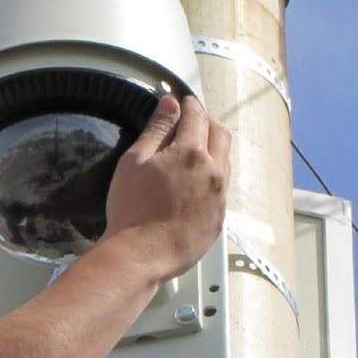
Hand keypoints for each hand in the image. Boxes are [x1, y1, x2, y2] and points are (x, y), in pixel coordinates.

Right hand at [103, 95, 231, 281]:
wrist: (140, 255)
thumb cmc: (132, 211)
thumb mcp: (134, 161)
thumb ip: (155, 129)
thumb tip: (169, 104)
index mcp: (191, 152)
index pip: (196, 115)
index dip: (188, 105)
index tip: (183, 102)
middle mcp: (212, 171)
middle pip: (219, 134)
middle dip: (207, 121)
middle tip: (192, 120)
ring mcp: (219, 196)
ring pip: (225, 161)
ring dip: (213, 149)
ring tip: (195, 151)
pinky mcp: (219, 218)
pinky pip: (222, 189)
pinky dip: (212, 177)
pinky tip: (195, 184)